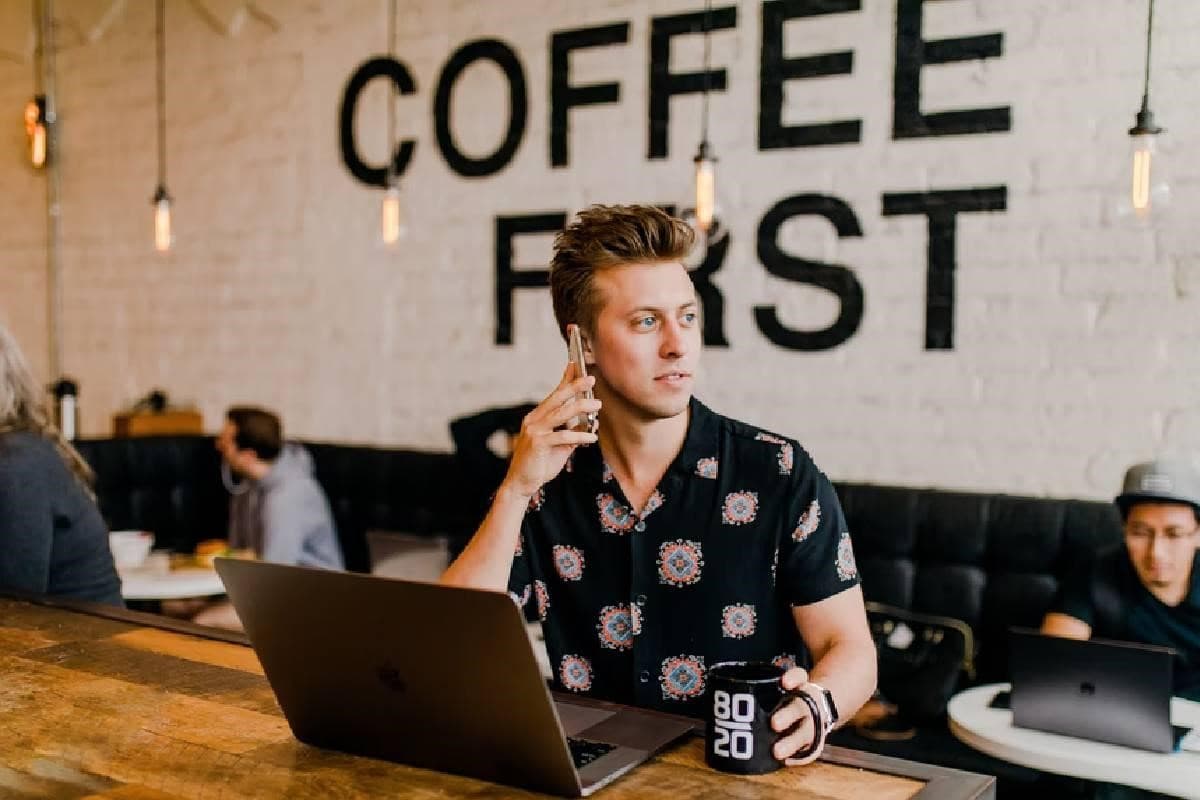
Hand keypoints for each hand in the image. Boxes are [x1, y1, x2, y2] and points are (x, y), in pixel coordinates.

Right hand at [501, 362, 600, 498]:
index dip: (565, 380)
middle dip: (575, 386)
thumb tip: (589, 426)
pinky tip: (592, 438)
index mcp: (537, 417)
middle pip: (557, 398)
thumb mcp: (558, 447)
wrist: (521, 484)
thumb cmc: (539, 464)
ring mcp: (534, 431)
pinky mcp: (538, 443)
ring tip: (597, 405)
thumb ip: (571, 434)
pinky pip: (563, 436)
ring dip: (582, 407)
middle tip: (591, 379)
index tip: (575, 366)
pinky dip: (580, 436)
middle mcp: (533, 420)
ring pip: (561, 413)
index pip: (554, 395)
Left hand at [770, 667, 823, 765]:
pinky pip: (813, 750)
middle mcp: (808, 703)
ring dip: (793, 742)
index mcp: (800, 685)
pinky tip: (786, 761)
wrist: (819, 707)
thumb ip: (761, 688)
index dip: (793, 678)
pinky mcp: (817, 739)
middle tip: (774, 723)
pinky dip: (802, 757)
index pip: (799, 676)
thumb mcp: (781, 686)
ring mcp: (814, 722)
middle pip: (800, 707)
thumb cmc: (789, 696)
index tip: (784, 682)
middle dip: (788, 715)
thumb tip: (727, 691)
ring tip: (777, 752)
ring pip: (807, 731)